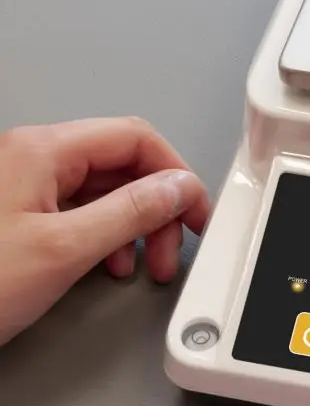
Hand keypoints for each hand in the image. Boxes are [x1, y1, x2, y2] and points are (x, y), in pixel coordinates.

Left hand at [0, 117, 209, 345]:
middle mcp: (31, 159)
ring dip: (133, 226)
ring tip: (143, 266)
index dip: (175, 174)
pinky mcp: (13, 217)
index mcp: (42, 151)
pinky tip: (107, 265)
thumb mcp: (62, 250)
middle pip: (121, 164)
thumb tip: (176, 187)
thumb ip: (130, 212)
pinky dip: (104, 236)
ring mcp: (19, 187)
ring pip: (101, 190)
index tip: (195, 211)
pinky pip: (76, 211)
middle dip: (156, 207)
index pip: (135, 139)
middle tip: (173, 248)